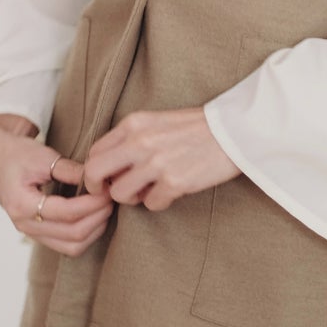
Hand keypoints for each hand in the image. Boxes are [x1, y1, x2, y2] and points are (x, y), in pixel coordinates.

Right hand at [0, 115, 115, 255]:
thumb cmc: (17, 154)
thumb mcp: (42, 155)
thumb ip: (69, 170)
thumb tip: (98, 181)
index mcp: (21, 204)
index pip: (66, 213)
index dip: (91, 204)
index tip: (107, 191)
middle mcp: (23, 224)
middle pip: (71, 235)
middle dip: (97, 218)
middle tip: (111, 199)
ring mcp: (30, 233)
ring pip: (71, 247)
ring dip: (94, 231)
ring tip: (106, 208)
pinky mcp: (38, 234)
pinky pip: (66, 245)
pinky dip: (85, 235)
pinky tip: (95, 217)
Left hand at [81, 107, 241, 210]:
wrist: (232, 131)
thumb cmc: (194, 128)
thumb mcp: (155, 122)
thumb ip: (130, 139)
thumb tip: (109, 168)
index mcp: (133, 124)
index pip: (94, 152)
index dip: (95, 172)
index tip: (106, 180)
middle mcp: (140, 142)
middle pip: (95, 172)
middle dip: (99, 189)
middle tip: (114, 194)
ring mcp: (156, 162)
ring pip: (119, 194)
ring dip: (132, 198)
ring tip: (149, 191)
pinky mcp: (174, 182)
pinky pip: (151, 204)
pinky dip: (159, 202)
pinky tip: (171, 191)